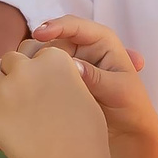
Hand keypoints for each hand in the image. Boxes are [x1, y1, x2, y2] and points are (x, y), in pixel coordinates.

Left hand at [0, 47, 106, 157]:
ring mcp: (5, 91)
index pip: (39, 52)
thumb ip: (66, 81)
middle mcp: (26, 68)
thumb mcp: (84, 98)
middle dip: (14, 74)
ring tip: (3, 105)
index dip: (40, 69)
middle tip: (22, 96)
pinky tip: (3, 131)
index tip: (44, 86)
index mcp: (54, 59)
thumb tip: (56, 80)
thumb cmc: (85, 136)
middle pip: (10, 60)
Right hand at [27, 18, 157, 149]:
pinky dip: (30, 77)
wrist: (126, 131)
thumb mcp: (118, 91)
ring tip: (28, 81)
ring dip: (32, 65)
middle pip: (51, 39)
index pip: (74, 26)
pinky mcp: (57, 80)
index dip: (56, 26)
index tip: (40, 34)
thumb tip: (73, 65)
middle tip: (28, 66)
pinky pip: (38, 73)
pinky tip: (27, 90)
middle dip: (39, 50)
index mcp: (100, 40)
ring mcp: (67, 63)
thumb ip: (96, 77)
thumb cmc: (130, 106)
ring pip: (40, 55)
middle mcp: (80, 48)